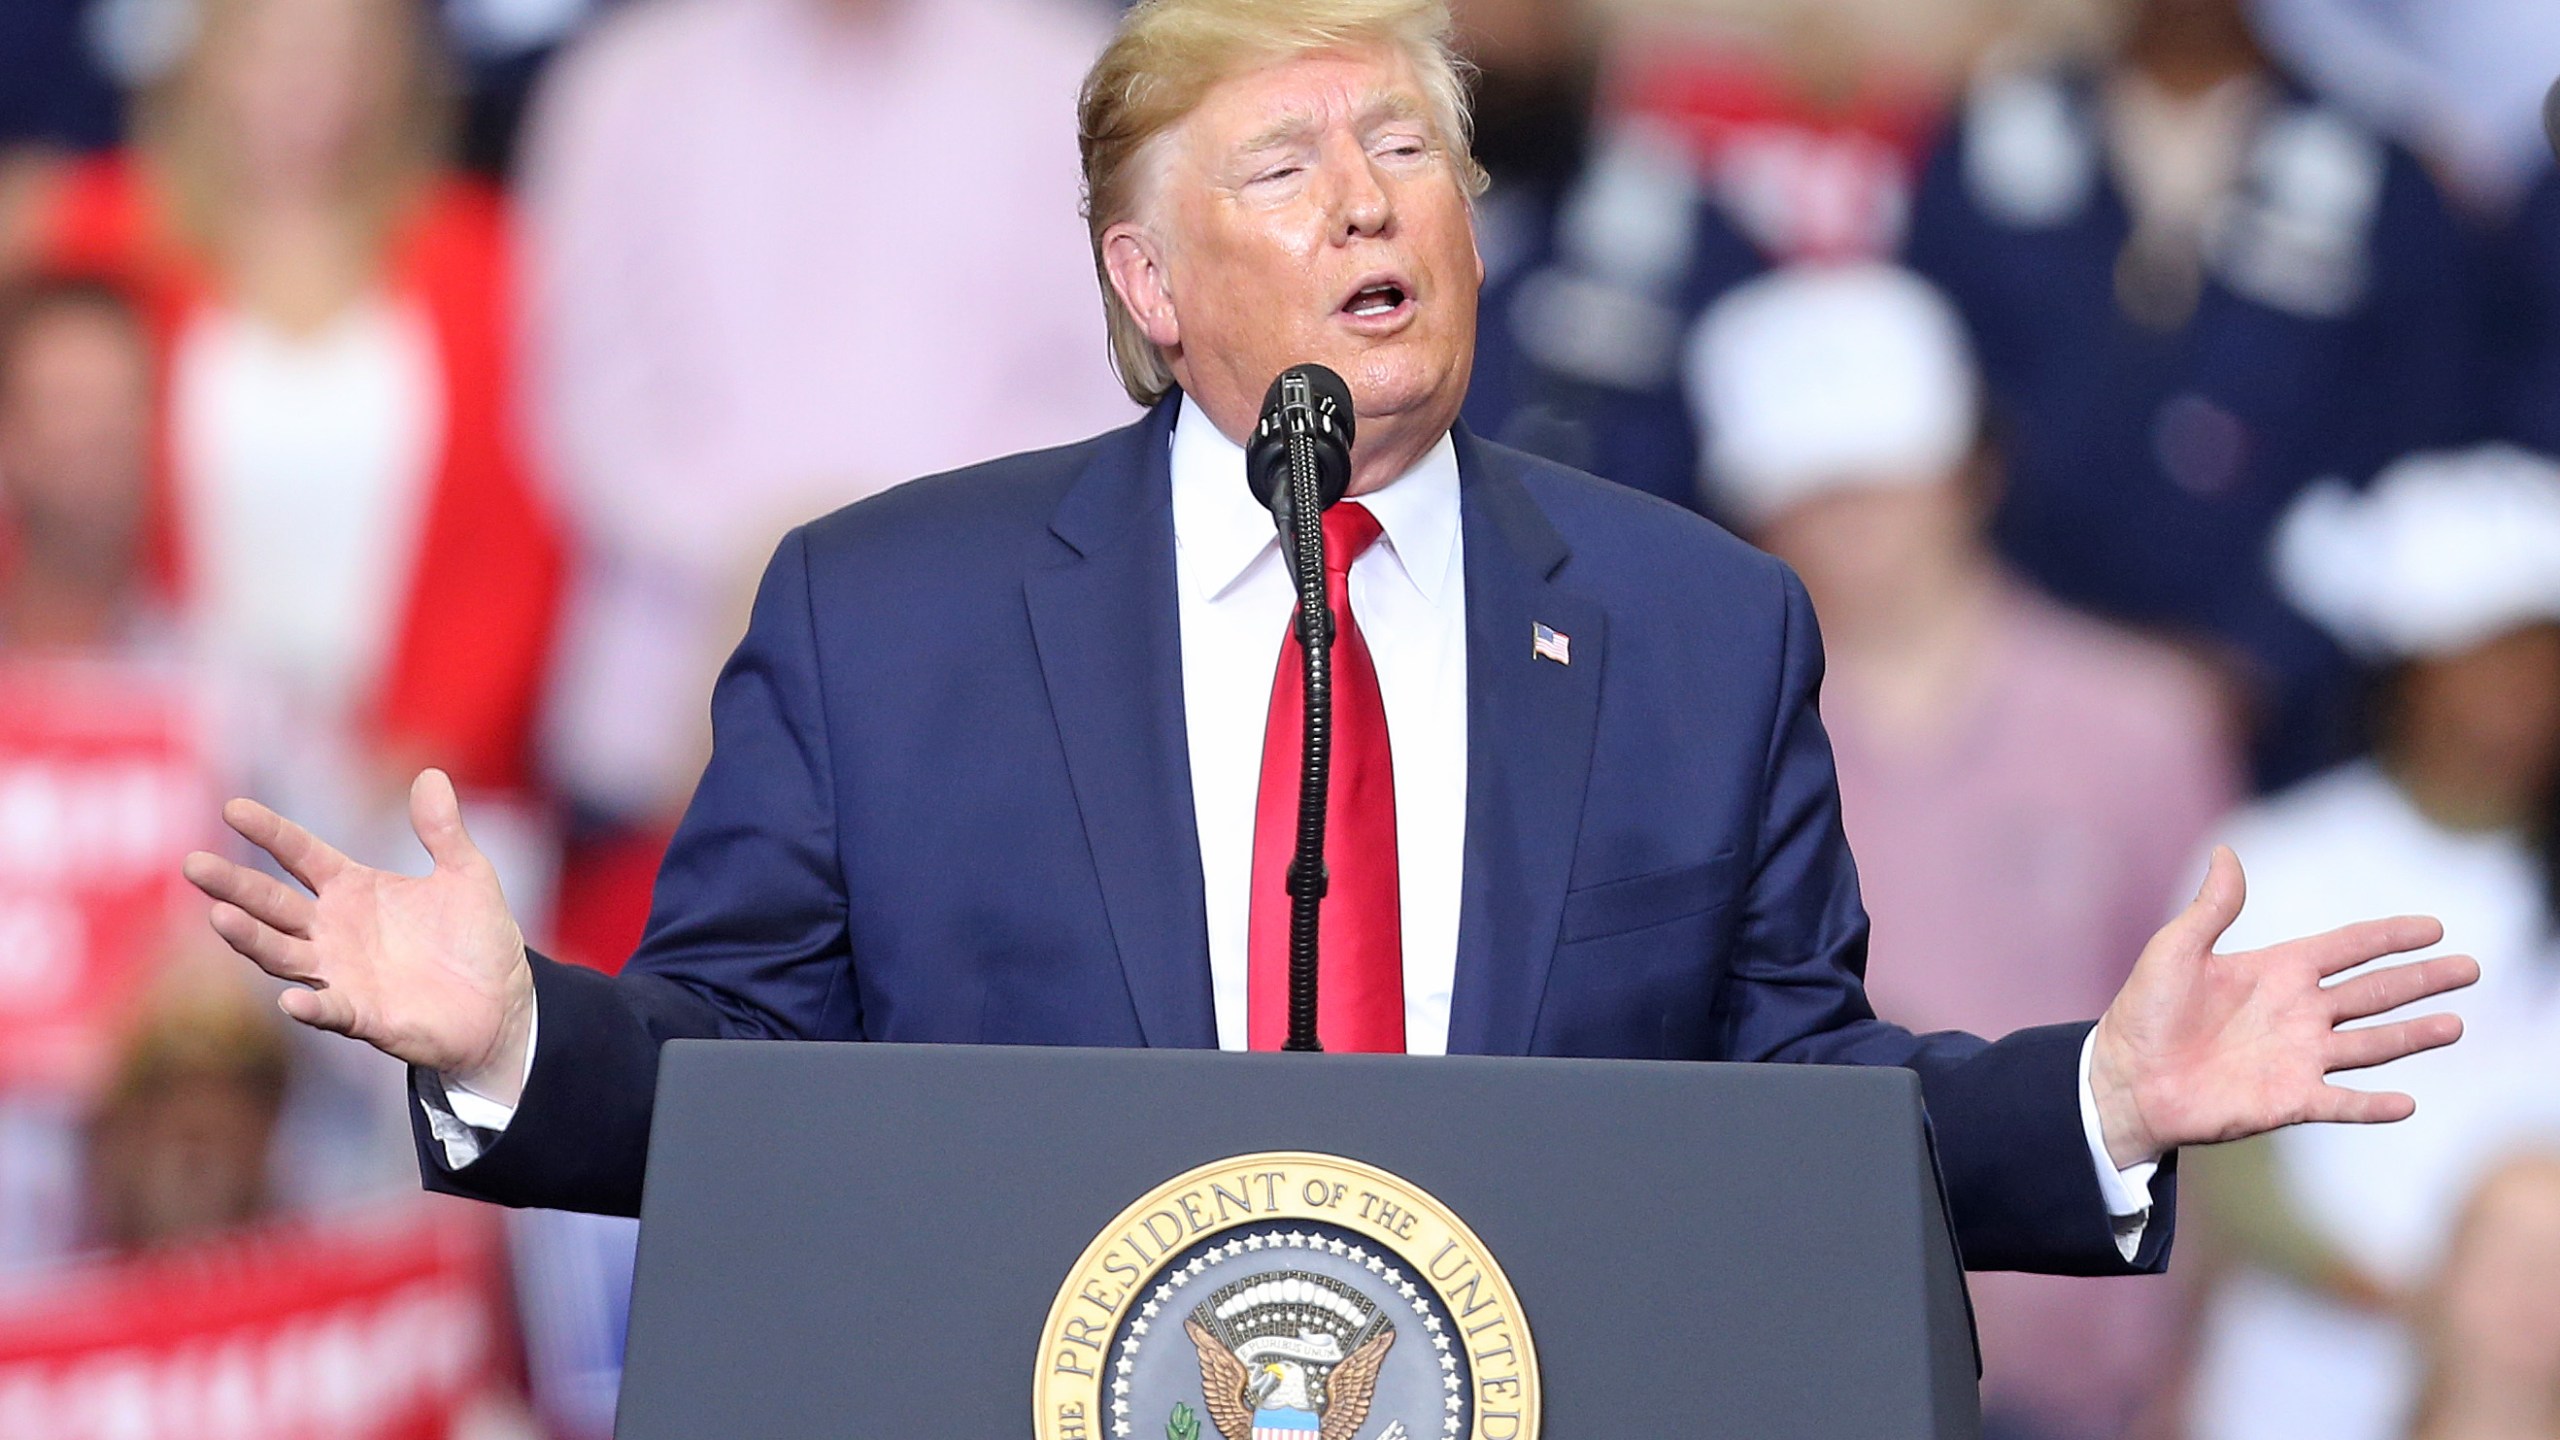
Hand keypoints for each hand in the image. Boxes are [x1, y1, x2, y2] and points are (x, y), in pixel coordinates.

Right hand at [181, 769, 536, 1102]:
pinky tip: (293, 1001)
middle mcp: (334, 931)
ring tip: (220, 916)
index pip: (301, 855)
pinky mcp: (363, 1016)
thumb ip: (443, 830)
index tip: (234, 808)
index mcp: (353, 890)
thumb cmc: (477, 937)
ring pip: (283, 954)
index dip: (270, 832)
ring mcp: (342, 975)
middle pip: (272, 904)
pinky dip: (311, 1006)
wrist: (503, 1003)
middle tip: (193, 864)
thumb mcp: (466, 875)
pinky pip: (330, 1011)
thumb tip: (431, 774)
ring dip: (252, 938)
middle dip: (234, 885)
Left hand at [2089, 846, 2478, 1168]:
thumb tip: (2226, 851)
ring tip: (2455, 1024)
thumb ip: (2212, 907)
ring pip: (2371, 1044)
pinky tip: (2406, 1103)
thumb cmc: (2144, 1012)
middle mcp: (2297, 1013)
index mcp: (2276, 972)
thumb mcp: (2175, 949)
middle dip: (2421, 980)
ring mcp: (2297, 1057)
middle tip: (2471, 967)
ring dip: (2412, 1036)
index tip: (2433, 927)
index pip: (2346, 948)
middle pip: (2374, 993)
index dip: (2388, 937)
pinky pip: (2340, 1102)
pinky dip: (2372, 1105)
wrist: (2125, 1077)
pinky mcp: (2287, 1100)